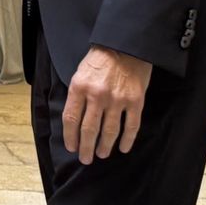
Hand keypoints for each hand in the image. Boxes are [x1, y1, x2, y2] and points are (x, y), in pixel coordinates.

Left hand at [63, 45, 152, 163]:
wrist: (125, 45)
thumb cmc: (100, 59)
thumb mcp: (80, 73)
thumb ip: (77, 95)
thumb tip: (74, 120)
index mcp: (79, 87)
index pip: (71, 119)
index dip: (70, 136)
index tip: (71, 147)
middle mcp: (97, 95)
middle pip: (89, 129)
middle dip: (86, 147)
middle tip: (86, 159)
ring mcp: (117, 99)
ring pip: (110, 131)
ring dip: (105, 146)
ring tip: (102, 154)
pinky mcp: (135, 101)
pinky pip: (131, 125)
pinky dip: (127, 140)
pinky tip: (123, 148)